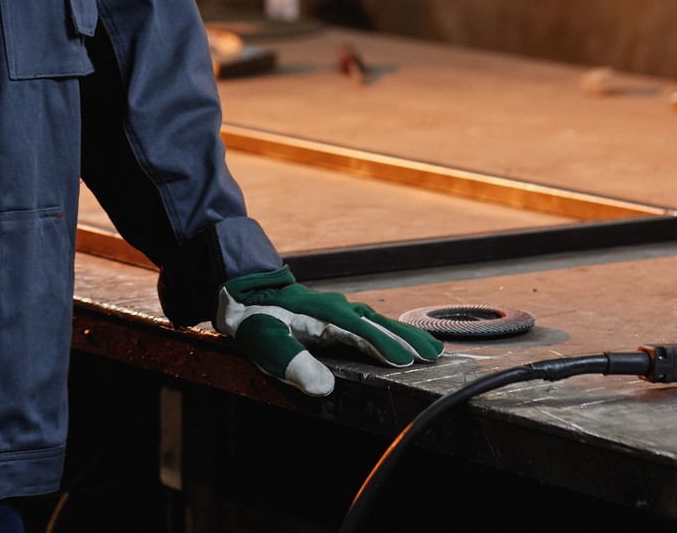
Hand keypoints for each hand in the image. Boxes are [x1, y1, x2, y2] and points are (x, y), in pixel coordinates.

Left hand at [216, 267, 442, 395]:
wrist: (241, 289)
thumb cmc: (254, 318)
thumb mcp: (266, 343)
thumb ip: (293, 362)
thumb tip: (324, 387)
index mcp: (322, 314)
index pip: (358, 331)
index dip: (382, 345)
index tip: (407, 361)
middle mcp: (335, 308)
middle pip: (377, 323)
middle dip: (406, 338)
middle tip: (435, 354)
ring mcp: (337, 309)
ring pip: (376, 321)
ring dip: (403, 334)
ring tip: (430, 349)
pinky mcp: (335, 314)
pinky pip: (368, 322)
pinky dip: (388, 331)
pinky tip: (400, 340)